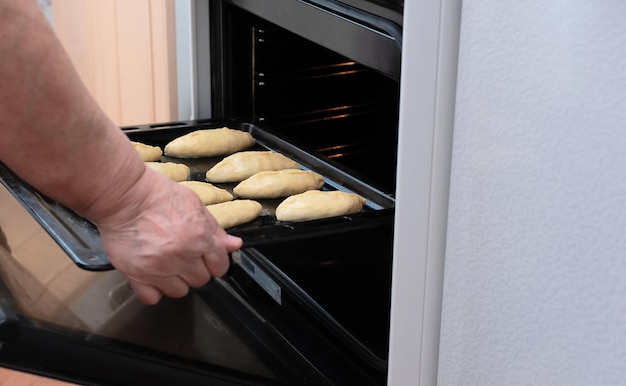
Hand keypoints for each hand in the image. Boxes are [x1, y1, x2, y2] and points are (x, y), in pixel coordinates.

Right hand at [92, 169, 241, 303]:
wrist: (124, 195)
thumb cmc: (158, 195)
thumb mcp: (195, 205)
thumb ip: (215, 229)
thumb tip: (234, 245)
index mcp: (199, 238)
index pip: (220, 266)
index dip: (215, 262)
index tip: (209, 259)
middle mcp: (181, 256)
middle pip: (200, 280)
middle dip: (196, 269)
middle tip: (185, 256)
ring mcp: (158, 268)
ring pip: (179, 291)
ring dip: (176, 281)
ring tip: (167, 264)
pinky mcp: (136, 275)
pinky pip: (152, 297)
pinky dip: (153, 290)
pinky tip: (152, 275)